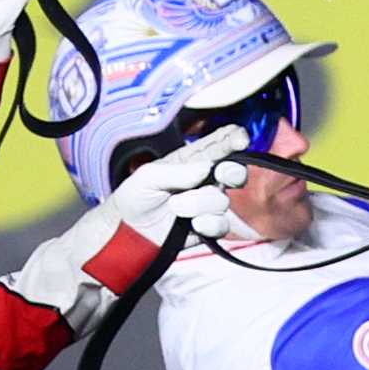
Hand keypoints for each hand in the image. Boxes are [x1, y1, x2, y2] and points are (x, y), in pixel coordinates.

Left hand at [100, 125, 252, 239]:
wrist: (128, 231)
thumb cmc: (135, 197)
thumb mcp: (147, 176)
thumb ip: (178, 171)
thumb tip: (208, 167)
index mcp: (192, 161)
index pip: (219, 144)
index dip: (234, 138)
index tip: (240, 139)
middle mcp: (206, 180)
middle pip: (235, 171)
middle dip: (232, 171)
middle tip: (221, 173)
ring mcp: (209, 204)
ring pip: (221, 200)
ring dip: (197, 204)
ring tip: (174, 207)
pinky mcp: (210, 227)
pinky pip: (221, 224)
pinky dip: (206, 224)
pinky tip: (191, 224)